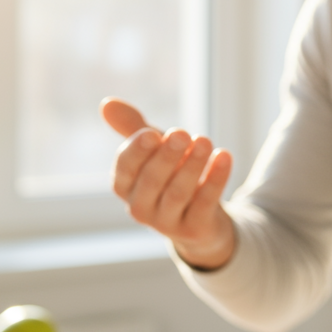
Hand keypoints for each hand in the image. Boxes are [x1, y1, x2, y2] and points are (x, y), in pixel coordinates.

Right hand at [101, 97, 235, 269]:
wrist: (202, 218)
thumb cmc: (171, 176)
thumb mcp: (154, 151)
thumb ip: (133, 128)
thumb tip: (106, 102)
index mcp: (125, 187)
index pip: (123, 170)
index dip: (136, 152)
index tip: (152, 133)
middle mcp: (140, 208)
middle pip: (151, 181)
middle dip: (166, 156)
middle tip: (182, 133)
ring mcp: (167, 223)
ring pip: (178, 193)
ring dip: (192, 165)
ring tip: (204, 141)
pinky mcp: (195, 229)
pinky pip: (205, 203)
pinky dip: (215, 178)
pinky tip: (224, 155)